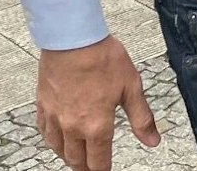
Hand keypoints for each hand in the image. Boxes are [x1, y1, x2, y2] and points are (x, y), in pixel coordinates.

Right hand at [37, 36, 158, 170]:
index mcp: (96, 126)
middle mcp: (72, 127)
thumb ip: (141, 118)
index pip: (98, 161)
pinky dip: (51, 139)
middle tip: (91, 168)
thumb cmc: (102, 58)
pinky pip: (44, 131)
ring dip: (67, 157)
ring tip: (75, 157)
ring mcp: (55, 117)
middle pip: (76, 160)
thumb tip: (153, 141)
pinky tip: (55, 137)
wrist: (73, 39)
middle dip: (85, 168)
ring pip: (58, 149)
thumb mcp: (131, 88)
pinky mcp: (43, 104)